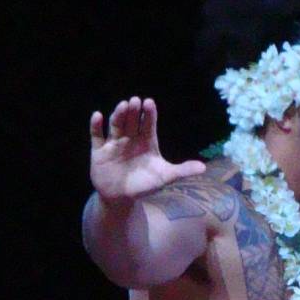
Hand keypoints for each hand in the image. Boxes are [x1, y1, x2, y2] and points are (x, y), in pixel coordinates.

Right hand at [88, 96, 206, 202]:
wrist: (121, 198)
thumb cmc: (144, 184)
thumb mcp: (165, 177)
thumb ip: (182, 171)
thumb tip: (204, 168)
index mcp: (146, 141)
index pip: (148, 124)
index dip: (149, 114)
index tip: (149, 103)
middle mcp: (130, 138)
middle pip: (132, 122)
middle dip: (134, 112)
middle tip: (136, 101)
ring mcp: (114, 143)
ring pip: (116, 126)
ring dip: (118, 116)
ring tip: (122, 105)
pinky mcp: (99, 151)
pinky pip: (96, 136)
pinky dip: (96, 126)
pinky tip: (97, 116)